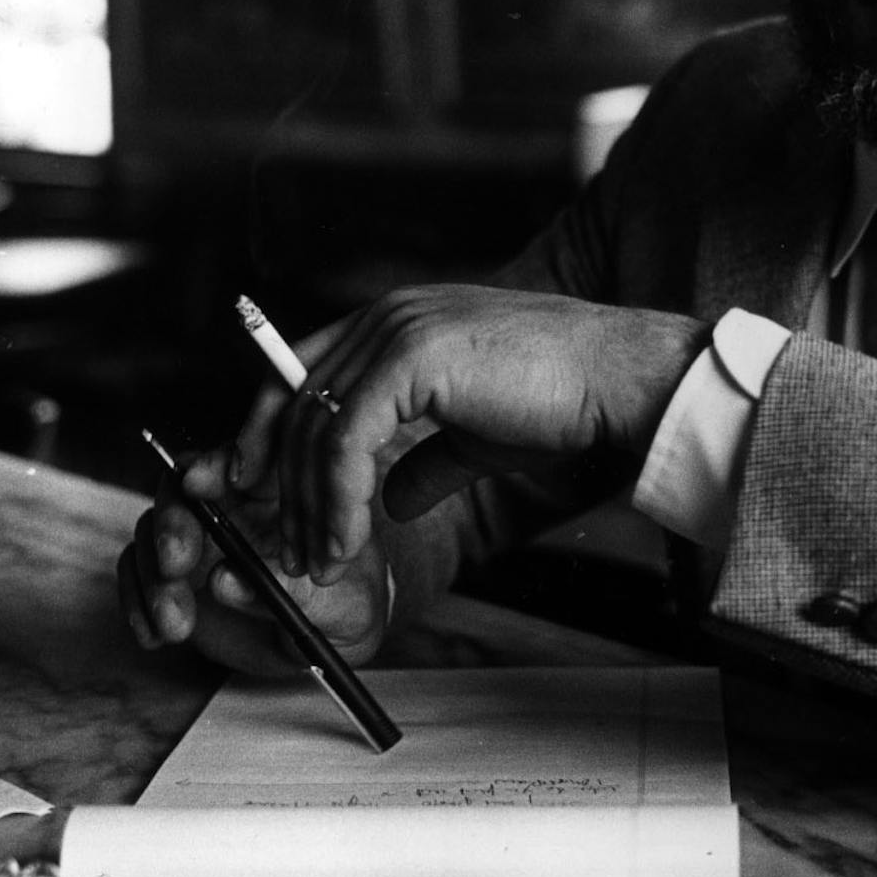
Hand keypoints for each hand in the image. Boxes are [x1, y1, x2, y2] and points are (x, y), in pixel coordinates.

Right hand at [116, 446, 387, 674]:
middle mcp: (236, 499)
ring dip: (153, 575)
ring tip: (177, 625)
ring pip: (152, 526)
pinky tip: (157, 636)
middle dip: (175, 520)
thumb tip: (223, 579)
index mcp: (286, 486)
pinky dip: (136, 601)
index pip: (248, 448)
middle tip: (178, 564)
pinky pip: (135, 570)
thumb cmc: (346, 609)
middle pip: (186, 482)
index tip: (202, 483)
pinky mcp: (170, 569)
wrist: (327, 644)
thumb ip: (288, 593)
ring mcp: (198, 530)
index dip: (220, 456)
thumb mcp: (338, 607)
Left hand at [228, 285, 708, 581]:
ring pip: (314, 429)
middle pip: (295, 403)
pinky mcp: (410, 359)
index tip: (261, 495)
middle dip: (282, 486)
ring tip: (318, 562)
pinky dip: (337, 501)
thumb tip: (389, 501)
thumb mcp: (475, 436)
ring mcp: (395, 330)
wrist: (615, 383)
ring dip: (308, 506)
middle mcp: (386, 314)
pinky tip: (348, 542)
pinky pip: (346, 444)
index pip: (299, 371)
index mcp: (396, 319)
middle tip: (287, 551)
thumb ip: (425, 459)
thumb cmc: (560, 404)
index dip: (270, 434)